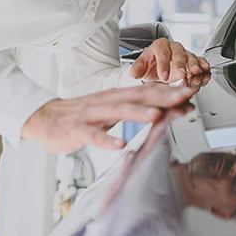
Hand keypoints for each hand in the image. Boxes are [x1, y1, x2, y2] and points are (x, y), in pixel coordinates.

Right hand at [21, 83, 195, 153]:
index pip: (147, 91)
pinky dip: (106, 140)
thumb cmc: (81, 116)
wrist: (43, 118)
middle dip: (162, 96)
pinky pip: (93, 135)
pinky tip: (120, 145)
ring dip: (137, 113)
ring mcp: (91, 115)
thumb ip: (137, 111)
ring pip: (117, 111)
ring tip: (156, 115)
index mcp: (116, 97)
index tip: (192, 91)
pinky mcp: (77, 130)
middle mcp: (106, 102)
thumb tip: (168, 110)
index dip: (169, 91)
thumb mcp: (112, 112)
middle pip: (137, 96)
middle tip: (184, 96)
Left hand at [129, 38, 210, 85]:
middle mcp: (174, 48)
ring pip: (191, 57)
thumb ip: (137, 68)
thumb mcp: (141, 66)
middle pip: (179, 54)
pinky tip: (205, 72)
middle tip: (181, 74)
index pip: (162, 53)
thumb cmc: (151, 65)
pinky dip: (203, 67)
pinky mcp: (193, 61)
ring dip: (194, 66)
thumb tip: (135, 72)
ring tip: (196, 74)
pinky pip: (200, 62)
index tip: (163, 76)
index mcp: (160, 46)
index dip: (163, 65)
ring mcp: (185, 54)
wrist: (159, 69)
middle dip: (181, 64)